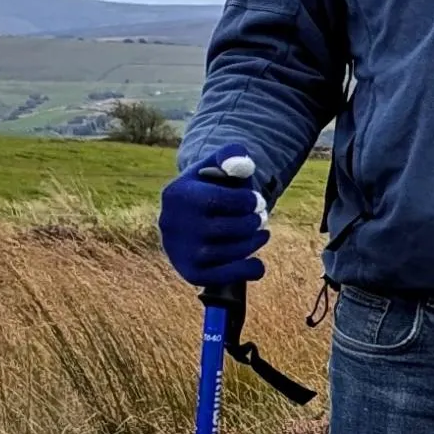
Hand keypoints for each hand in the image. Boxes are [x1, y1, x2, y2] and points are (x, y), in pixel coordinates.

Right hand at [159, 156, 269, 288]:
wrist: (189, 215)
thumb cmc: (210, 186)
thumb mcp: (216, 165)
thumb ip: (232, 156)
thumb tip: (243, 165)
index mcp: (178, 194)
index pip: (220, 201)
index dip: (248, 201)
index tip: (256, 201)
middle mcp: (173, 224)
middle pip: (228, 229)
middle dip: (253, 222)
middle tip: (260, 217)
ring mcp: (180, 252)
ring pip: (230, 253)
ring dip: (254, 242)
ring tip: (260, 233)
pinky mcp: (191, 273)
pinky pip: (226, 277)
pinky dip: (249, 270)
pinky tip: (256, 261)